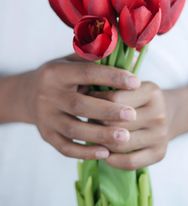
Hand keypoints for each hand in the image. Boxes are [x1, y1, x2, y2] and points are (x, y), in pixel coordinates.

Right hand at [16, 55, 140, 159]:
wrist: (29, 94)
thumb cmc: (61, 75)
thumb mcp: (73, 60)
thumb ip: (98, 59)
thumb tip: (132, 58)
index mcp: (57, 72)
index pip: (87, 73)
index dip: (112, 77)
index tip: (135, 82)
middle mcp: (48, 94)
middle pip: (79, 105)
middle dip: (107, 111)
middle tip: (132, 115)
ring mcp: (45, 117)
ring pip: (73, 129)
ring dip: (100, 135)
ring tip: (125, 137)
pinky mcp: (46, 135)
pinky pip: (65, 147)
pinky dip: (85, 152)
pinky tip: (105, 153)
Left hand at [90, 81, 174, 169]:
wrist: (166, 112)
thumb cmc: (138, 97)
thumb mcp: (129, 85)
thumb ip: (110, 86)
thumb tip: (81, 92)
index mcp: (151, 92)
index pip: (115, 100)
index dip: (95, 101)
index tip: (84, 101)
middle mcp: (159, 114)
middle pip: (116, 123)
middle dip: (96, 122)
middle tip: (86, 120)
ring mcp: (161, 135)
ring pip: (121, 144)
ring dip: (102, 141)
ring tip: (93, 135)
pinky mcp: (159, 153)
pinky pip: (130, 162)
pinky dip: (113, 160)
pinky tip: (104, 153)